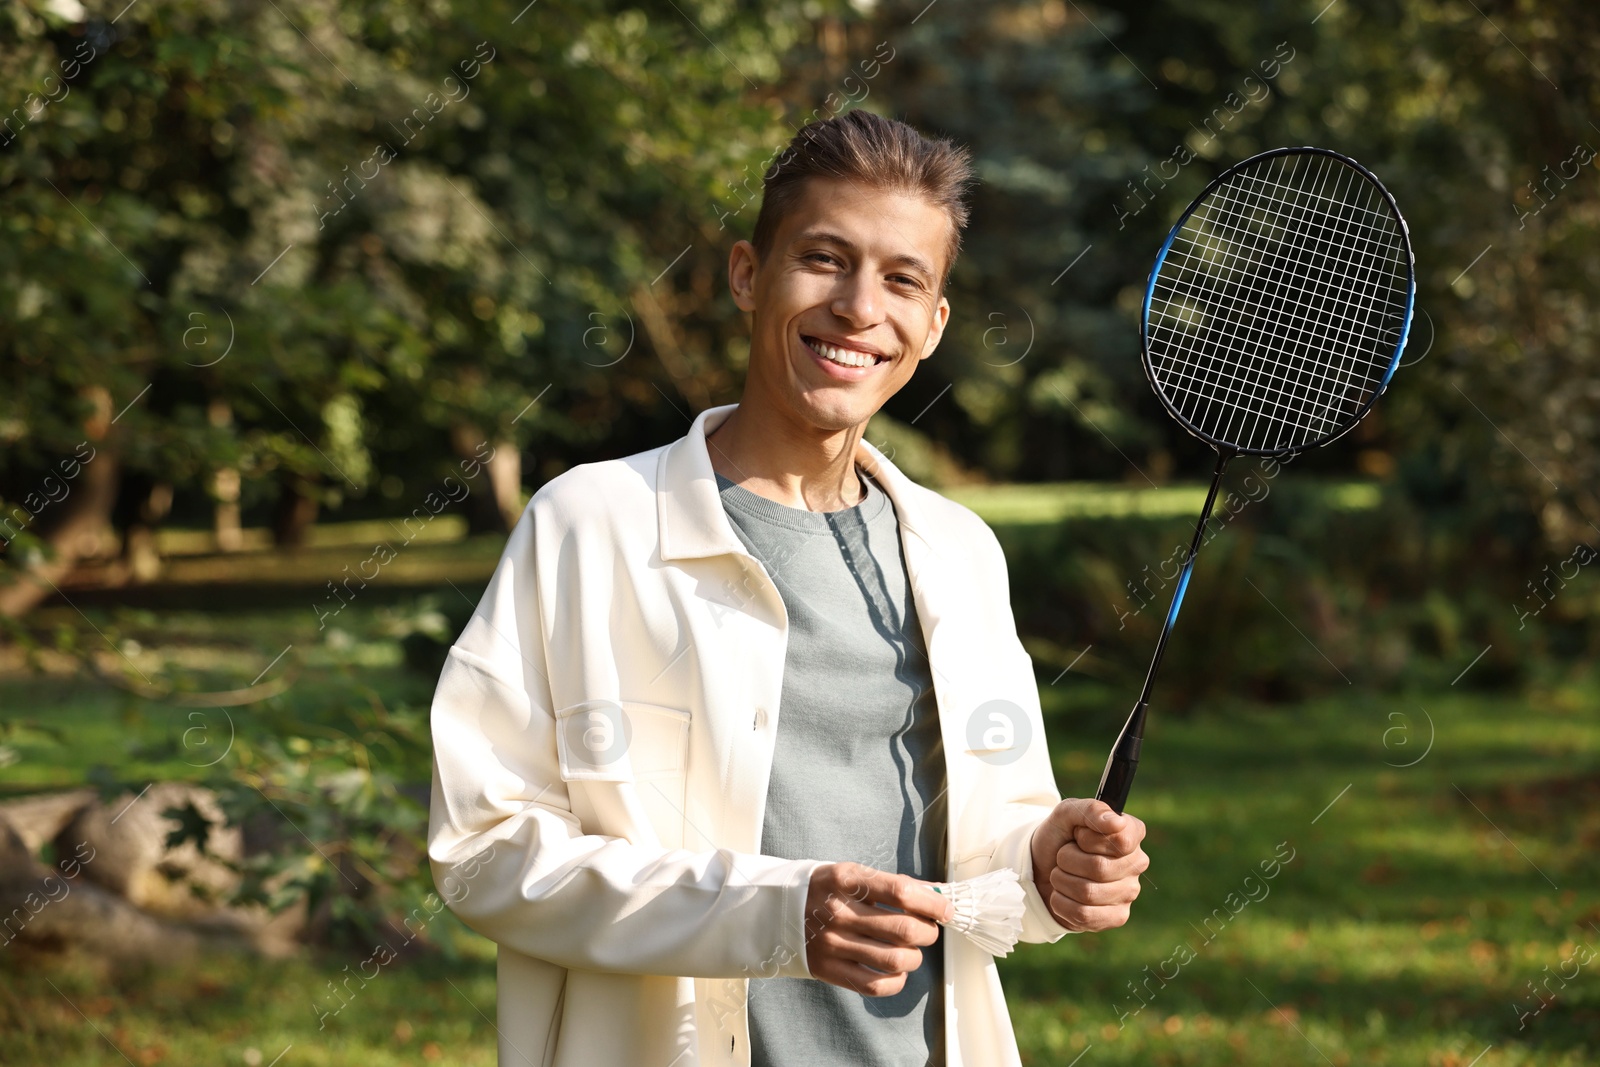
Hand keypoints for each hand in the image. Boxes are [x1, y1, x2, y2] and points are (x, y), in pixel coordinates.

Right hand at [803, 861, 951, 996]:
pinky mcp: (830, 970)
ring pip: (895, 960)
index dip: (932, 903)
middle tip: (928, 929)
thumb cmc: (825, 890)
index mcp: (846, 880)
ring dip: (915, 957)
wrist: (777, 911)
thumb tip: (938, 893)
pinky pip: (876, 985)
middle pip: (904, 929)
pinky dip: (897, 980)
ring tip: (912, 950)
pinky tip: (896, 969)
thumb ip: (895, 883)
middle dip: (928, 931)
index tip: (945, 909)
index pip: (901, 891)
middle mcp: (839, 913)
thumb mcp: (854, 874)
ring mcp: (833, 944)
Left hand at [1029, 798, 1148, 931]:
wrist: (1039, 867)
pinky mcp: (1117, 917)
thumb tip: (1117, 822)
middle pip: (1099, 868)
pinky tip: (1063, 894)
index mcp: (1131, 833)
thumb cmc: (1059, 837)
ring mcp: (1129, 892)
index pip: (1120, 840)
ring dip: (1062, 881)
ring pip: (1088, 893)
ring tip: (1061, 874)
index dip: (1089, 839)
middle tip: (1063, 856)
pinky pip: (1084, 915)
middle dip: (1067, 860)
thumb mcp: (1066, 814)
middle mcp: (1136, 863)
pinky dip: (1062, 903)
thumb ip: (1091, 810)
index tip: (1078, 835)